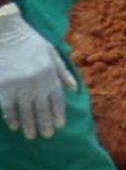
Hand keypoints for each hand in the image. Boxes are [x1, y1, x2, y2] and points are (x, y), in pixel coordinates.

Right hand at [0, 3, 76, 138]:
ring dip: (29, 125)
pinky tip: (15, 126)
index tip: (60, 126)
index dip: (59, 114)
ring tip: (32, 136)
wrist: (6, 33)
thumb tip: (74, 88)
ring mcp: (19, 87)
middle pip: (42, 109)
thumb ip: (63, 72)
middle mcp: (36, 83)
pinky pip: (8, 108)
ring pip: (26, 112)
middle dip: (45, 124)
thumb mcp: (52, 53)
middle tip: (47, 136)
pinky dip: (11, 118)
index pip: (57, 100)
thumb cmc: (30, 42)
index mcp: (50, 75)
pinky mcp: (3, 88)